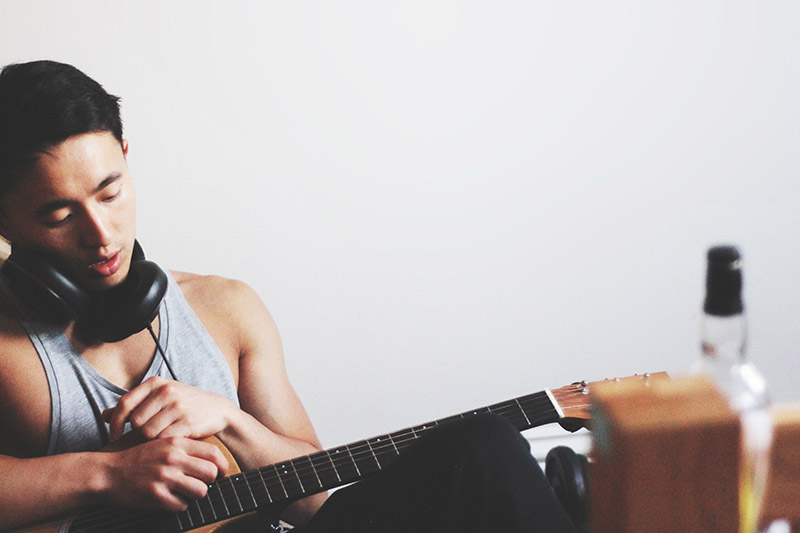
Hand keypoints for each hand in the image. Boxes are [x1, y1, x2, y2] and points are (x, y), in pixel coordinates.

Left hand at [103, 376, 236, 441]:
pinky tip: (170, 440)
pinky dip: (163, 443)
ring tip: (159, 436)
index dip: (114, 423)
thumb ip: (132, 405)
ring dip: (150, 439)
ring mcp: (178, 407)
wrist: (217, 410)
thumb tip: (103, 415)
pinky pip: (163, 439)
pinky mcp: (187, 423)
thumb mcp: (159, 398)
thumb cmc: (183, 404)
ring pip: (148, 432)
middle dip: (137, 432)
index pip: (124, 404)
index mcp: (156, 383)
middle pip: (135, 421)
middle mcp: (167, 391)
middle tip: (145, 435)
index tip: (113, 436)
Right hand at [103, 437, 228, 510]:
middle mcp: (173, 458)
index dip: (221, 464)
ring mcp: (165, 477)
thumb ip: (184, 446)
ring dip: (195, 495)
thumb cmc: (136, 458)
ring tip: (185, 492)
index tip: (221, 472)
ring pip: (200, 491)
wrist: (107, 472)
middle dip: (210, 481)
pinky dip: (179, 505)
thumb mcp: (161, 442)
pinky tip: (170, 499)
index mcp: (176, 443)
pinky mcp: (156, 495)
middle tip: (202, 484)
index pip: (213, 452)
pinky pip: (182, 505)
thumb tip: (212, 456)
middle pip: (211, 473)